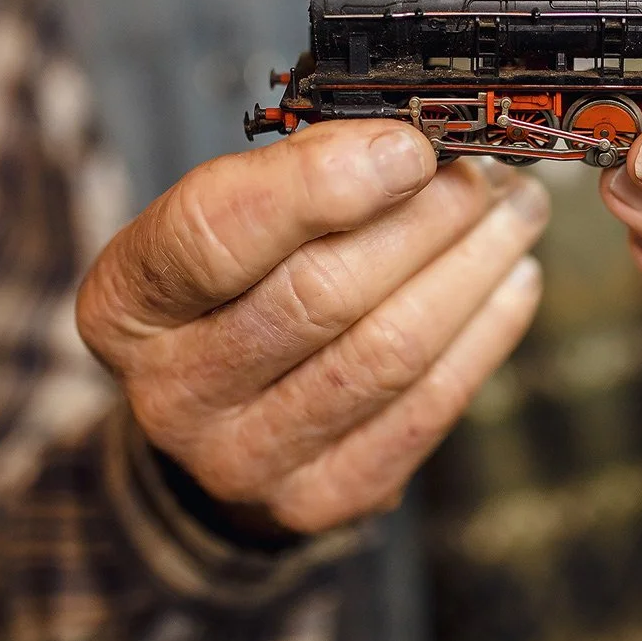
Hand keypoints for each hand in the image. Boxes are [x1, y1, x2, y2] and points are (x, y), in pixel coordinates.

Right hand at [77, 121, 549, 532]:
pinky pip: (426, 410)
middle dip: (424, 220)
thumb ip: (297, 178)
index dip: (320, 184)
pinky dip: (484, 335)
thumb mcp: (227, 223)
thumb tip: (405, 142)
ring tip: (515, 216)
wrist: (224, 419)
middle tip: (484, 176)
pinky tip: (513, 282)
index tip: (409, 146)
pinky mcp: (323, 498)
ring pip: (386, 352)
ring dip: (471, 270)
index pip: (212, 233)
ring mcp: (245, 460)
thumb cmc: (234, 295)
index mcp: (126, 303)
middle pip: (319, 295)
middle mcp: (171, 393)